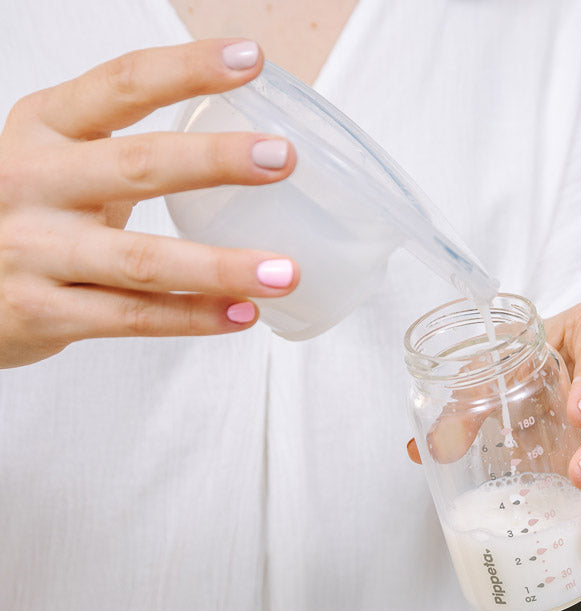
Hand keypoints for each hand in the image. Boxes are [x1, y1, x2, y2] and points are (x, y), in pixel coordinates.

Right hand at [0, 39, 297, 368]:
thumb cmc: (29, 215)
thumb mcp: (58, 163)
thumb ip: (130, 153)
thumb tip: (247, 149)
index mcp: (44, 129)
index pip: (121, 85)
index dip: (187, 69)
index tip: (248, 59)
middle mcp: (32, 182)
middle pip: (138, 165)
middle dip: (216, 160)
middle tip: (283, 159)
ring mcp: (34, 249)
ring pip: (144, 260)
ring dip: (222, 267)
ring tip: (287, 271)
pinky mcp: (41, 312)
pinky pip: (133, 317)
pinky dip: (194, 317)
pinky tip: (243, 313)